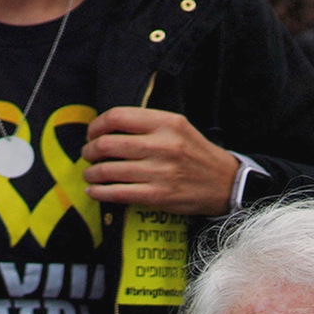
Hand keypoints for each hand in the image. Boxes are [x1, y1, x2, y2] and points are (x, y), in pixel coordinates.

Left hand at [82, 107, 237, 215]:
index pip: (117, 117)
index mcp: (167, 123)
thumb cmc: (195, 154)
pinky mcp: (156, 196)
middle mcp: (163, 145)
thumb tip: (106, 128)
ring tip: (91, 173)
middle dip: (89, 151)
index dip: (96, 126)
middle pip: (106, 144)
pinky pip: (116, 193)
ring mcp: (159, 172)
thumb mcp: (179, 128)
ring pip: (107, 170)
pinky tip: (94, 190)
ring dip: (91, 173)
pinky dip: (98, 192)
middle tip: (88, 155)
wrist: (225, 183)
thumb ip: (147, 125)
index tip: (92, 134)